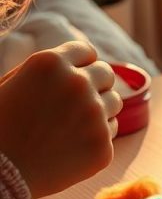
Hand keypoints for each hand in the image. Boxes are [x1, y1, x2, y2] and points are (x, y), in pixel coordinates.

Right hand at [0, 40, 122, 198]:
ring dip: (99, 109)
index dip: (82, 65)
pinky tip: (71, 146)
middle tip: (76, 104)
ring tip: (71, 126)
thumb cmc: (0, 128)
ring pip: (114, 101)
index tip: (77, 78)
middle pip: (106, 73)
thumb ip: (48, 68)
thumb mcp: (12, 83)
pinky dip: (95, 136)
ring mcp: (93, 115)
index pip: (87, 52)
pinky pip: (111, 131)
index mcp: (51, 63)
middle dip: (95, 84)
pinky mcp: (102, 145)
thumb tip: (79, 60)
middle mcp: (77, 83)